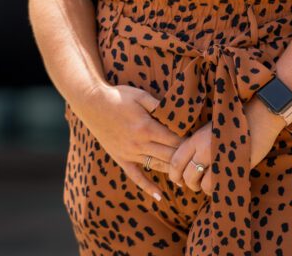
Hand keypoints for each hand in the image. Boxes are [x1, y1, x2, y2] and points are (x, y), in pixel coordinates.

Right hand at [72, 83, 187, 199]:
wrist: (93, 104)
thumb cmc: (119, 96)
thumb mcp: (141, 96)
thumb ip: (158, 105)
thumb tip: (176, 111)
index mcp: (147, 127)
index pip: (173, 140)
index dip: (187, 143)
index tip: (198, 144)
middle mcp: (139, 144)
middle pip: (168, 155)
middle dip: (184, 159)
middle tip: (198, 162)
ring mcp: (130, 153)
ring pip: (156, 166)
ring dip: (172, 172)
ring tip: (187, 178)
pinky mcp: (121, 159)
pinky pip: (136, 177)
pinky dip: (148, 187)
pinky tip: (160, 197)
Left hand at [168, 97, 284, 194]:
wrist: (259, 116)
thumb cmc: (236, 122)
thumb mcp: (212, 129)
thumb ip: (199, 145)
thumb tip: (190, 164)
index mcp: (197, 137)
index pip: (176, 160)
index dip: (175, 175)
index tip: (178, 180)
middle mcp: (204, 148)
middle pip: (187, 176)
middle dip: (190, 184)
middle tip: (196, 185)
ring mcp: (218, 158)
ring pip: (202, 185)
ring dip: (204, 188)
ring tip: (211, 184)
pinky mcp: (231, 166)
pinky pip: (217, 187)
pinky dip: (217, 189)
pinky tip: (222, 183)